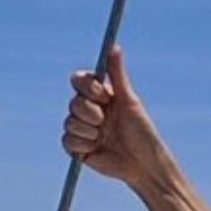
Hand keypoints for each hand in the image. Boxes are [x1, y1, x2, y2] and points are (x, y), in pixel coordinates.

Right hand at [63, 45, 164, 185]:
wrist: (143, 164)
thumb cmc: (142, 132)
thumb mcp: (130, 101)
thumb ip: (118, 74)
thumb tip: (114, 46)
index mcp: (101, 96)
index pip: (80, 81)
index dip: (88, 88)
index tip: (105, 97)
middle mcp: (90, 110)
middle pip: (73, 102)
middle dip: (90, 112)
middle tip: (106, 122)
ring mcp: (83, 129)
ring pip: (69, 121)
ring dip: (87, 130)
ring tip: (103, 137)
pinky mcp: (78, 148)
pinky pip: (67, 140)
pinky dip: (81, 144)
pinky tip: (96, 148)